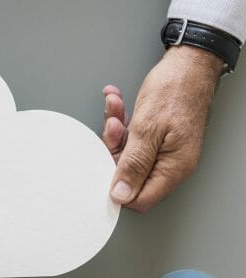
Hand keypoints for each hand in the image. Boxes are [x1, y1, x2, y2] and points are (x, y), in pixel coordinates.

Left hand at [102, 46, 222, 212]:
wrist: (189, 62)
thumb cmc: (175, 89)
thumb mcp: (147, 129)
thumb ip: (133, 164)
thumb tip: (121, 195)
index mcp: (174, 167)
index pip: (141, 199)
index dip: (118, 188)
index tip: (104, 166)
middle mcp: (170, 162)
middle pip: (129, 175)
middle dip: (114, 150)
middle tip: (112, 127)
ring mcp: (163, 149)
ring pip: (127, 153)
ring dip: (116, 130)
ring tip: (115, 108)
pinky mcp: (156, 136)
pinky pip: (132, 138)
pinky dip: (122, 121)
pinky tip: (117, 102)